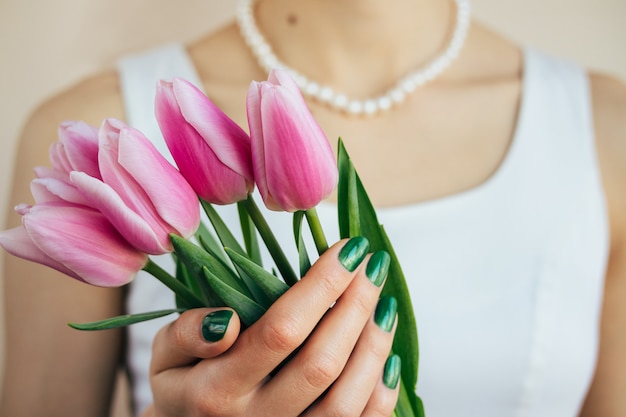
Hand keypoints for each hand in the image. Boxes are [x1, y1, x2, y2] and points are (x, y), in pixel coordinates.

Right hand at [143, 237, 399, 416]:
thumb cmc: (184, 390)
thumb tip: (227, 319)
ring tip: (384, 303)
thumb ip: (186, 334)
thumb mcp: (165, 358)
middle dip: (356, 307)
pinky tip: (387, 353)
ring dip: (374, 345)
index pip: (280, 331)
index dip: (322, 287)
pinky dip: (382, 390)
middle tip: (374, 265)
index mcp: (216, 389)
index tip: (349, 249)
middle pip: (321, 363)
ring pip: (347, 400)